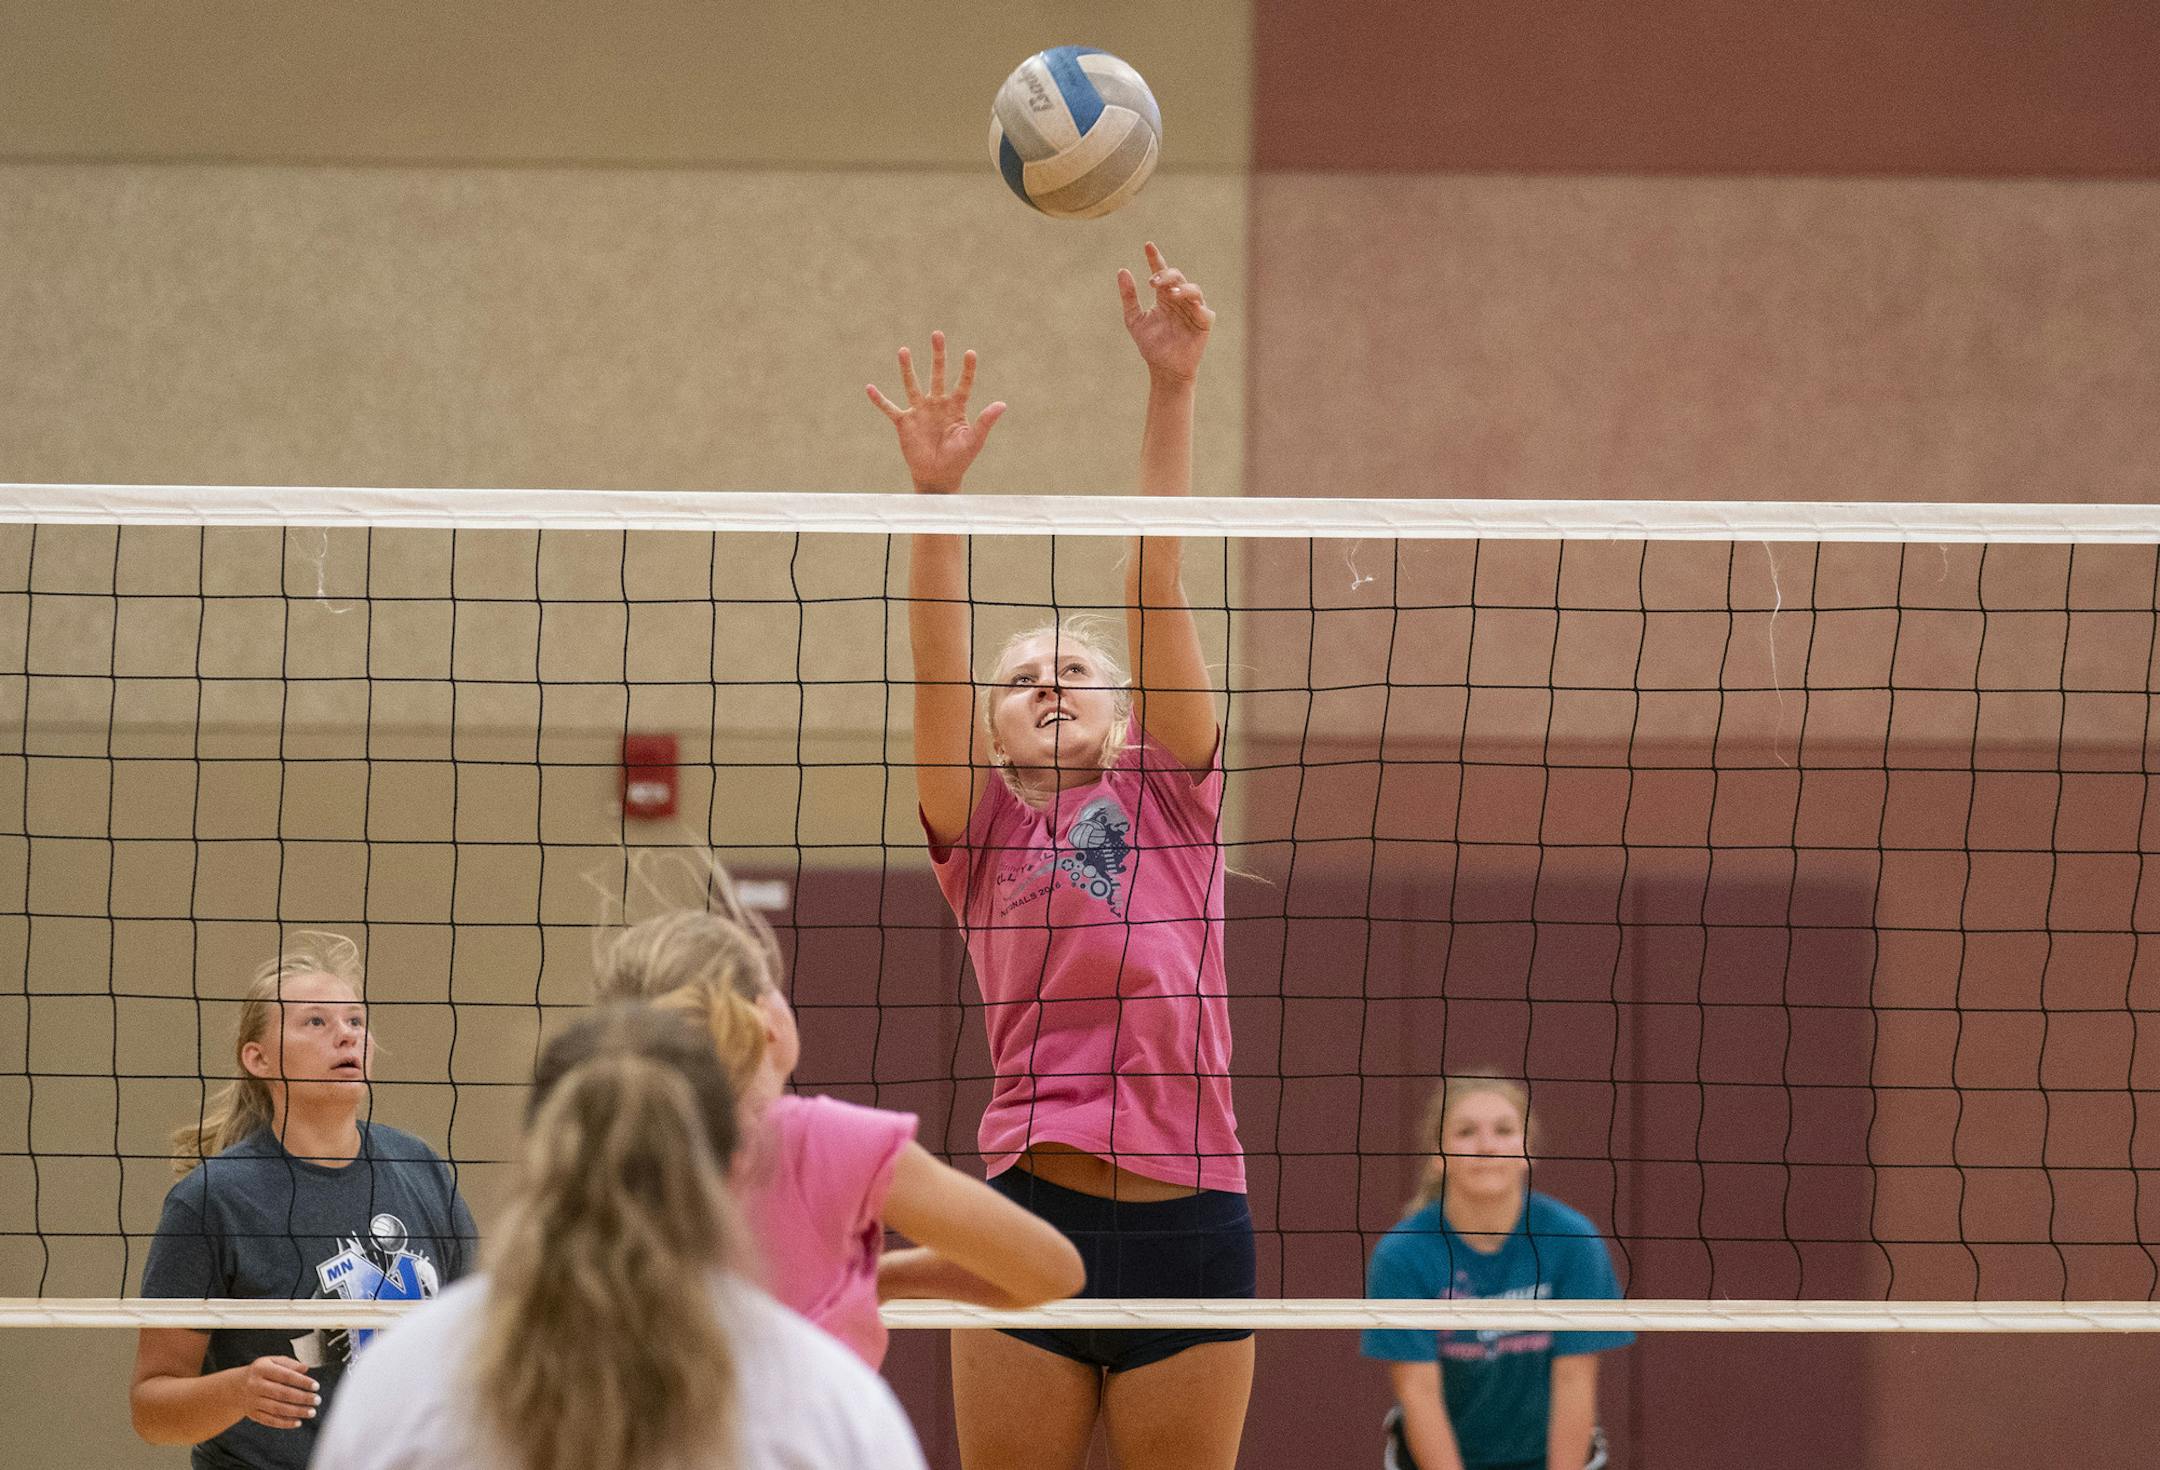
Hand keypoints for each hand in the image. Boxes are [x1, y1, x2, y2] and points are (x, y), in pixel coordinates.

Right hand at [231, 1355, 318, 1429]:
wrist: (234, 1387)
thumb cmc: (259, 1372)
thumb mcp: (271, 1361)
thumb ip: (289, 1363)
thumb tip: (305, 1368)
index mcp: (261, 1369)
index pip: (285, 1376)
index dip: (302, 1381)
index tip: (315, 1386)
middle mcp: (256, 1385)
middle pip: (282, 1394)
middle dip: (302, 1398)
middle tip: (317, 1400)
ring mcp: (253, 1401)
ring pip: (276, 1409)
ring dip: (296, 1412)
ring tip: (311, 1412)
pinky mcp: (253, 1414)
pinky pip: (269, 1420)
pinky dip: (284, 1423)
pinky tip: (297, 1422)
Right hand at [868, 332, 1006, 493]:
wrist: (938, 476)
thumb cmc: (960, 459)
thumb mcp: (974, 440)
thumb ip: (985, 421)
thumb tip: (1002, 405)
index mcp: (956, 407)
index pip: (963, 384)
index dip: (967, 369)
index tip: (970, 353)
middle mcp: (937, 404)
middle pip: (938, 374)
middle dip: (938, 355)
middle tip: (937, 334)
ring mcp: (920, 412)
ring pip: (912, 385)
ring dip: (908, 369)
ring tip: (903, 350)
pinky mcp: (904, 423)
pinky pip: (889, 409)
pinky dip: (879, 400)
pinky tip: (869, 388)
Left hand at [1118, 241, 1212, 383]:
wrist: (1164, 369)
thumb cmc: (1151, 345)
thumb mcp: (1134, 319)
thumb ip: (1129, 296)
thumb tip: (1122, 270)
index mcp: (1164, 296)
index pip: (1161, 272)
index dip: (1155, 258)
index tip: (1147, 245)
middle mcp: (1180, 299)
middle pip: (1177, 277)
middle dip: (1166, 276)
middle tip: (1152, 282)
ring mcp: (1194, 310)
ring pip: (1193, 289)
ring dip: (1182, 288)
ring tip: (1170, 293)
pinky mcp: (1204, 323)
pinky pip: (1205, 310)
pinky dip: (1197, 306)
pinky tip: (1187, 305)